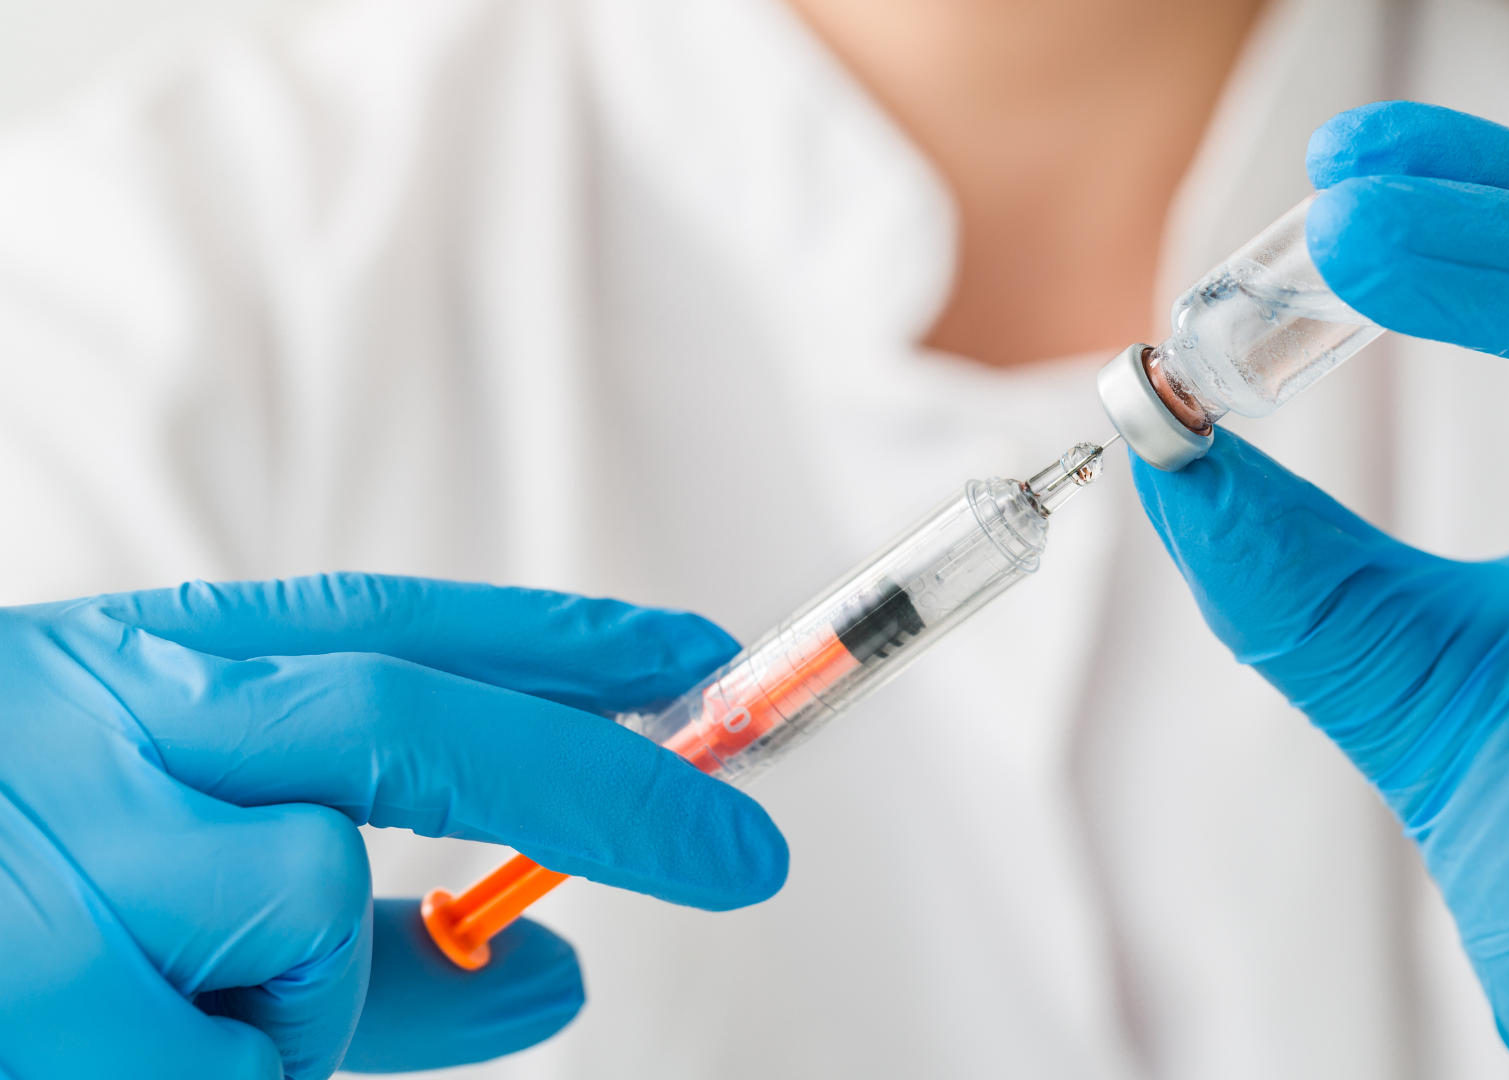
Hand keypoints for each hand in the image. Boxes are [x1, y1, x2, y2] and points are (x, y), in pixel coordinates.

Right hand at [0, 573, 785, 1079]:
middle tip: (744, 854)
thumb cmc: (7, 873)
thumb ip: (380, 934)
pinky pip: (235, 1064)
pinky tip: (106, 1038)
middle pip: (407, 724)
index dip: (562, 643)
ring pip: (309, 921)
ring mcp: (60, 845)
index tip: (703, 665)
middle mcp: (112, 721)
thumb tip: (564, 970)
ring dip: (292, 997)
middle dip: (598, 787)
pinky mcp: (34, 992)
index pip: (399, 623)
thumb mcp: (158, 843)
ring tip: (155, 990)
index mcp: (153, 662)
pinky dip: (219, 1075)